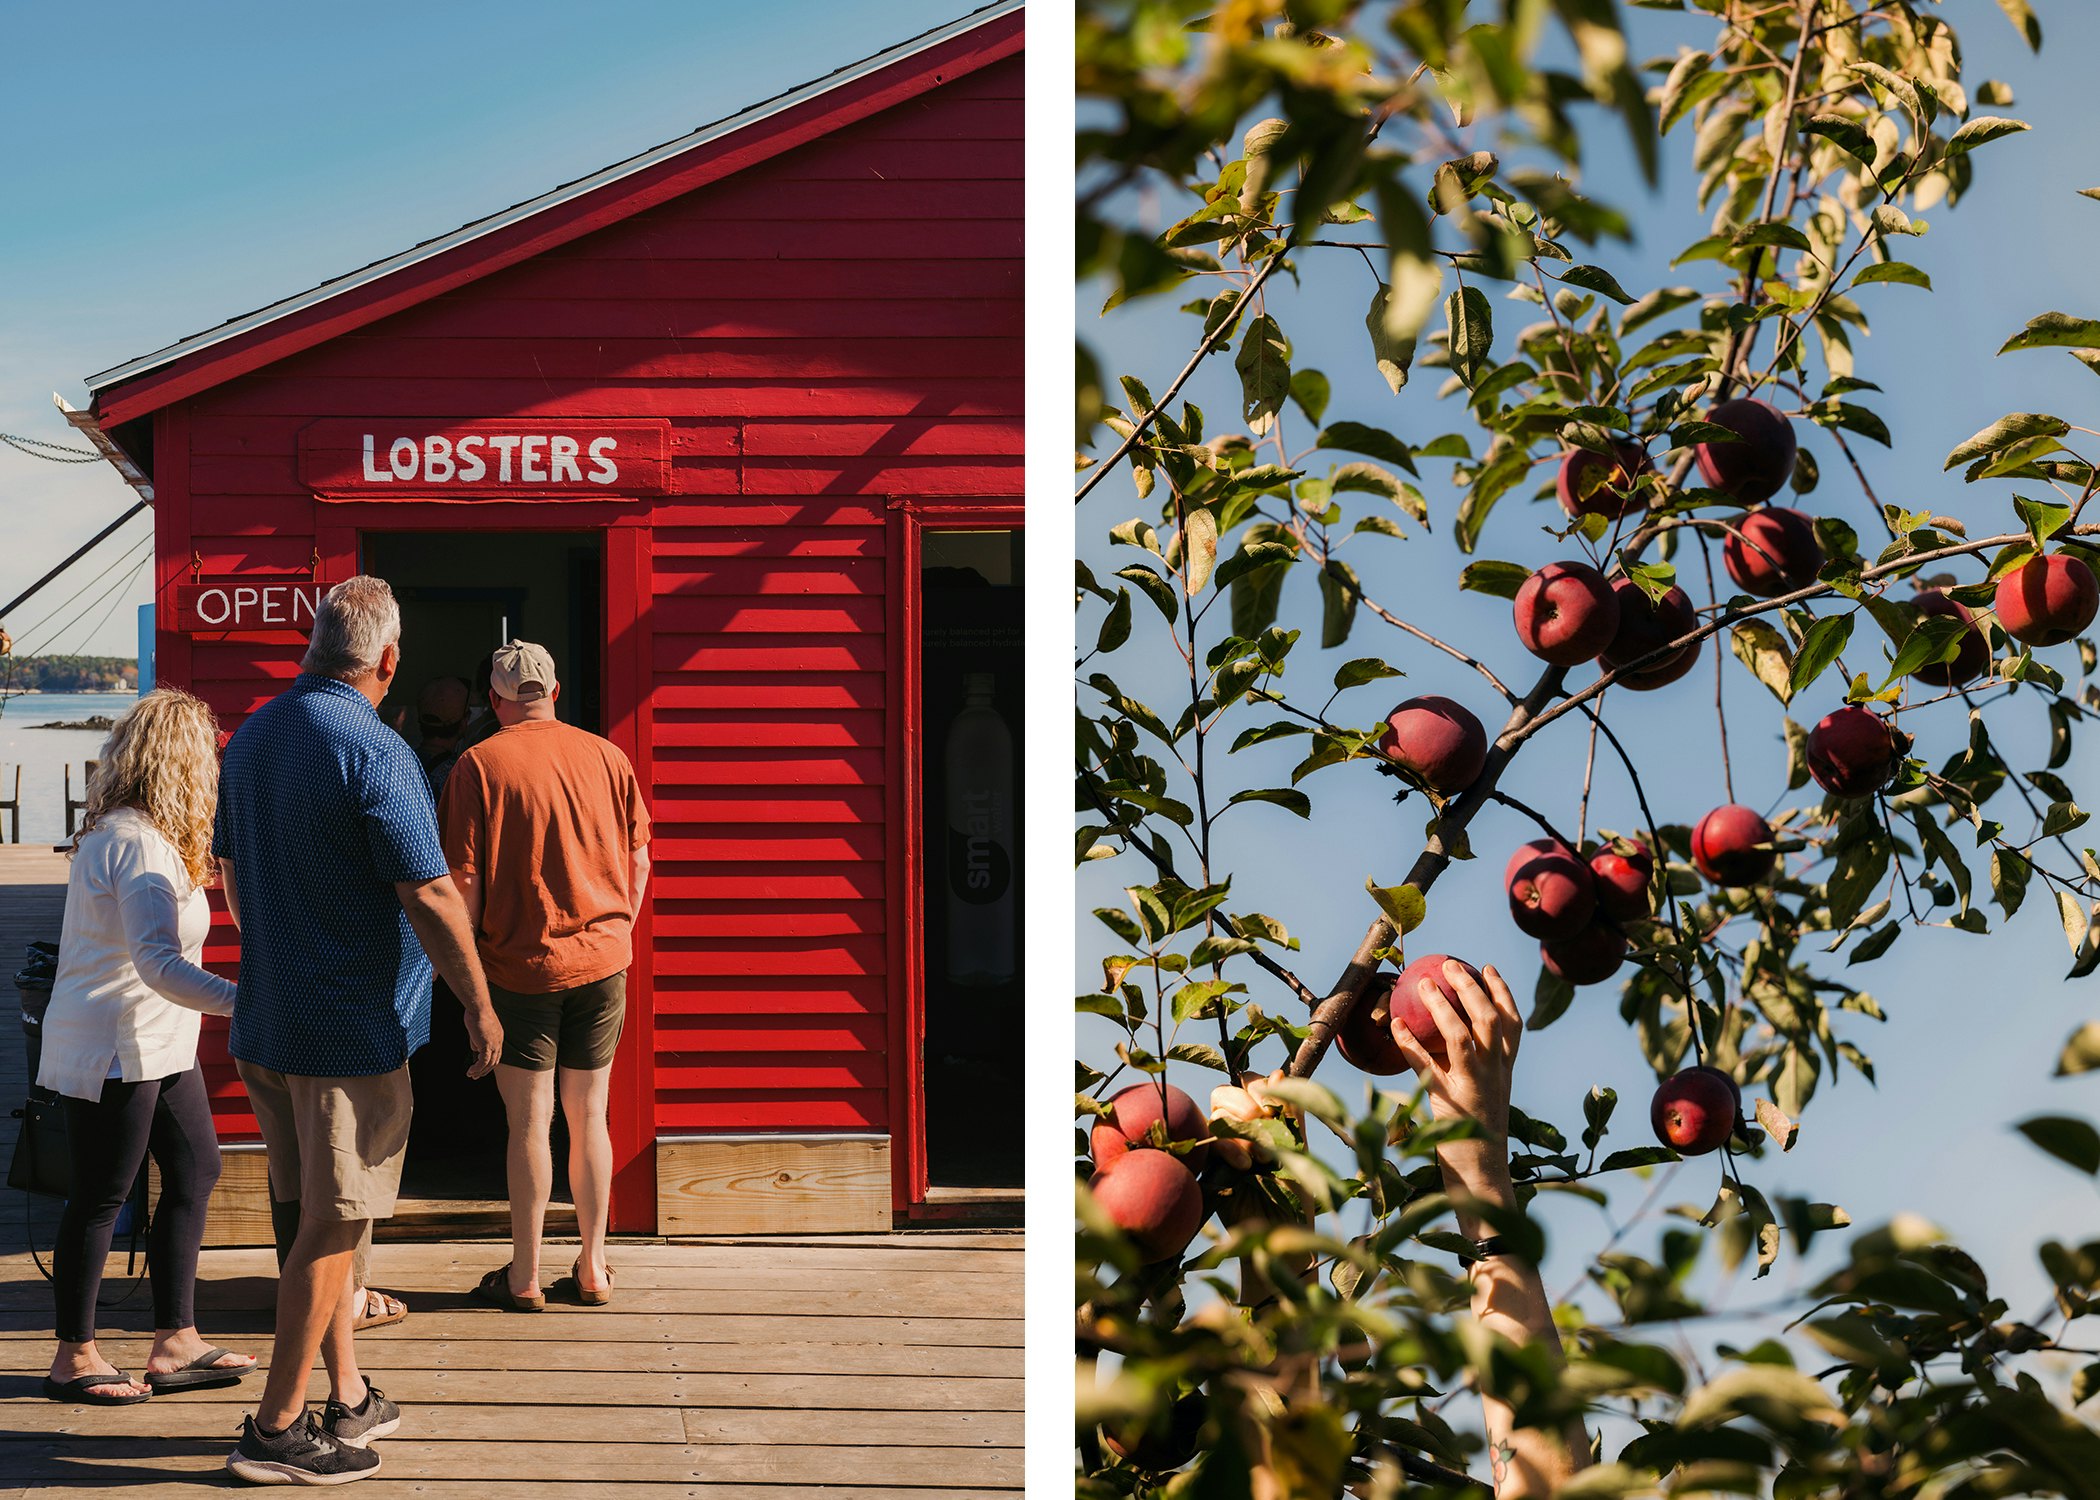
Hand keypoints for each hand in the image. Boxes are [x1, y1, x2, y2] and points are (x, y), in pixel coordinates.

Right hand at [463, 1005, 502, 1078]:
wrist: (478, 1007)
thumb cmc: (476, 1014)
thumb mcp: (477, 1030)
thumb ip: (477, 1040)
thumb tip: (475, 1050)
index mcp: (498, 1037)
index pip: (496, 1054)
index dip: (489, 1063)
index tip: (480, 1069)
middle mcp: (498, 1042)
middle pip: (494, 1061)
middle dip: (485, 1070)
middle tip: (476, 1076)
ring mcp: (494, 1044)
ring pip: (489, 1063)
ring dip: (480, 1071)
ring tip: (471, 1075)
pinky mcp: (487, 1045)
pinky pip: (483, 1061)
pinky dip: (477, 1068)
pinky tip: (470, 1071)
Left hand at [1389, 960, 1522, 1145]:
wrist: (1483, 1176)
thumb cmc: (1477, 1135)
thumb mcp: (1485, 1095)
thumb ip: (1472, 1067)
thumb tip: (1440, 1039)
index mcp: (1506, 1069)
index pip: (1512, 1022)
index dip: (1501, 992)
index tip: (1486, 968)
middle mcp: (1496, 1073)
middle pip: (1489, 1019)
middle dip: (1469, 987)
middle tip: (1448, 965)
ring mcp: (1476, 1086)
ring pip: (1462, 1036)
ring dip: (1441, 1006)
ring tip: (1421, 984)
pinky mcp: (1451, 1102)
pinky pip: (1426, 1065)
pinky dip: (1410, 1042)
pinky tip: (1395, 1025)